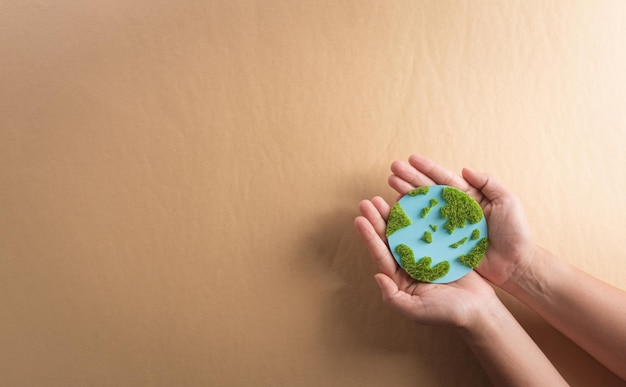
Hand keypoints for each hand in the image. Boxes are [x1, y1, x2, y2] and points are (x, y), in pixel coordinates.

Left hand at [355, 197, 499, 327]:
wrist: (480, 310)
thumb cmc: (448, 314)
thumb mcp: (416, 310)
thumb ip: (393, 297)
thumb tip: (377, 275)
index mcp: (400, 278)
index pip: (381, 255)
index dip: (370, 237)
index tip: (359, 219)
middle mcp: (409, 264)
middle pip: (390, 239)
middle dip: (378, 220)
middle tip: (368, 202)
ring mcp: (424, 254)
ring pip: (405, 231)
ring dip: (394, 214)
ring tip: (382, 197)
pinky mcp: (440, 247)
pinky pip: (426, 228)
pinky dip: (418, 214)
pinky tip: (410, 201)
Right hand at [387, 154, 535, 286]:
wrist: (516, 264)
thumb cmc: (515, 232)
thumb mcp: (507, 201)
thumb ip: (488, 183)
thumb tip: (464, 169)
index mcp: (468, 197)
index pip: (444, 178)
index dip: (427, 168)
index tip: (411, 159)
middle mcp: (454, 210)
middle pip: (428, 190)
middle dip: (410, 178)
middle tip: (393, 169)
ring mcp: (447, 227)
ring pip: (423, 207)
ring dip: (406, 195)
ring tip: (390, 184)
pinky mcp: (444, 244)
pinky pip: (424, 231)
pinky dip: (410, 221)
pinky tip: (397, 212)